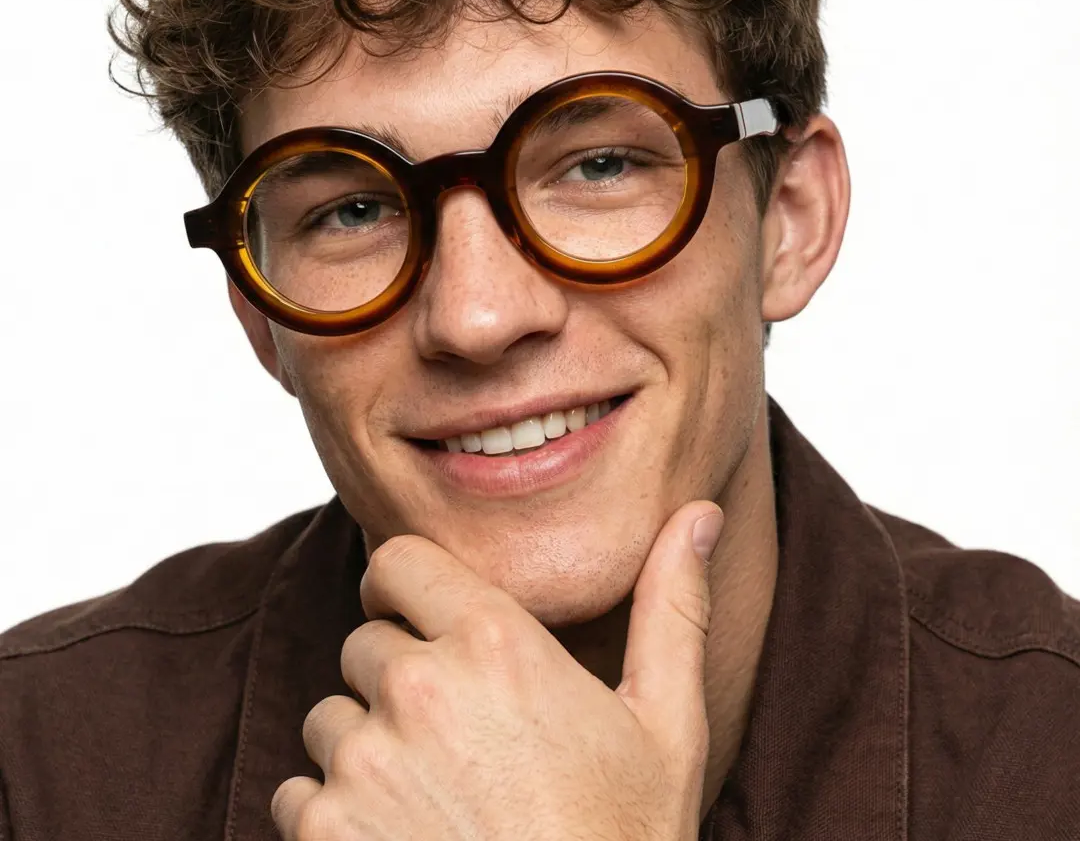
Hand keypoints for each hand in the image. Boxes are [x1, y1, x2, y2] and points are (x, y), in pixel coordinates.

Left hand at [271, 500, 724, 840]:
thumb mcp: (666, 724)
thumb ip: (673, 606)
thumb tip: (701, 516)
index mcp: (495, 641)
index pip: (398, 562)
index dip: (405, 588)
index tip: (422, 620)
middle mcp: (420, 687)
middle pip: (365, 644)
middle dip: (396, 676)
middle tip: (454, 736)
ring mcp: (365, 762)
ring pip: (330, 719)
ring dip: (365, 747)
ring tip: (434, 796)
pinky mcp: (324, 832)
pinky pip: (298, 791)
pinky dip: (332, 813)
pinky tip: (401, 840)